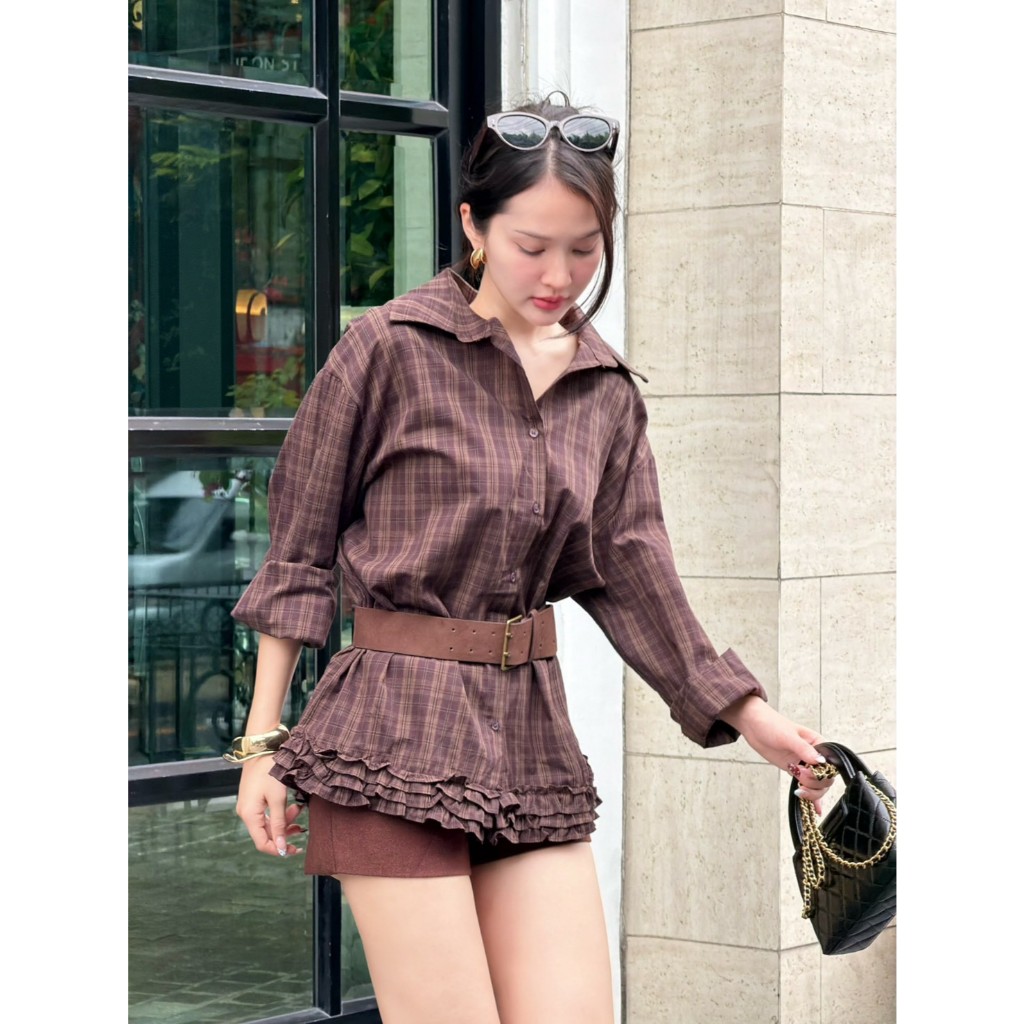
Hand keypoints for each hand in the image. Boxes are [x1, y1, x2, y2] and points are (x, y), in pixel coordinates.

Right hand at [235, 756, 305, 856]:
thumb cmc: (270, 771)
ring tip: (298, 811)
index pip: (262, 843)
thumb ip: (280, 823)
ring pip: (268, 824)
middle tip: (302, 828)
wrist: (261, 749)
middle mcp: (246, 814)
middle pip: (265, 834)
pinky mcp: (253, 800)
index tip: (294, 850)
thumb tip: (281, 847)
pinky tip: (292, 807)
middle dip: (284, 833)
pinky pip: (266, 814)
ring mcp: (248, 807)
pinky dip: (280, 814)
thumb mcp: (278, 798)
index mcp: (249, 815)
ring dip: (284, 822)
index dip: (277, 849)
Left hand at [720, 696, 834, 813]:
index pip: (831, 765)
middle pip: (826, 778)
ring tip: (800, 790)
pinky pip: (807, 786)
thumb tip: (820, 762)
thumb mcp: (788, 736)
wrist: (753, 725)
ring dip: (811, 792)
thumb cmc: (771, 724)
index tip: (807, 772)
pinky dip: (812, 797)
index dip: (823, 773)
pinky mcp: (795, 770)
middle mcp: (815, 755)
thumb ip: (804, 749)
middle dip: (814, 783)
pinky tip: (816, 810)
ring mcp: (805, 764)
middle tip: (799, 778)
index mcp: (819, 743)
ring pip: (817, 785)